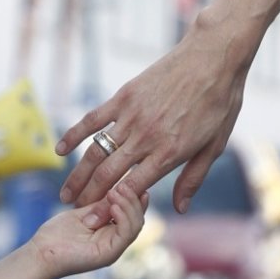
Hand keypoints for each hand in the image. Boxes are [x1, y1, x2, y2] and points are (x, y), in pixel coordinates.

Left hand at [29, 184, 147, 278]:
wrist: (40, 252)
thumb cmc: (56, 234)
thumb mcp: (82, 213)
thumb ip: (100, 205)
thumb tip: (117, 187)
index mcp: (109, 233)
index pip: (131, 213)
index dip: (135, 197)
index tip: (133, 178)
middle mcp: (114, 242)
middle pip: (137, 219)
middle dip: (133, 198)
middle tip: (124, 183)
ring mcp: (113, 250)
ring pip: (134, 225)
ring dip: (129, 205)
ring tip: (117, 190)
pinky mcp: (108, 255)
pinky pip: (125, 234)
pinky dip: (123, 216)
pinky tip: (113, 203)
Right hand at [55, 10, 256, 214]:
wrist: (211, 59)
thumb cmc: (218, 103)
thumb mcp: (214, 146)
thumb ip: (193, 178)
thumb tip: (179, 209)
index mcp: (169, 153)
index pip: (132, 188)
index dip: (112, 207)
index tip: (99, 220)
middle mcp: (145, 138)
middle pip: (108, 174)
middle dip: (89, 197)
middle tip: (75, 211)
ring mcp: (131, 116)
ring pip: (97, 152)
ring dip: (78, 175)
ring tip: (66, 192)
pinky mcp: (122, 98)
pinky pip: (92, 120)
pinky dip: (74, 135)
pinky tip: (60, 150)